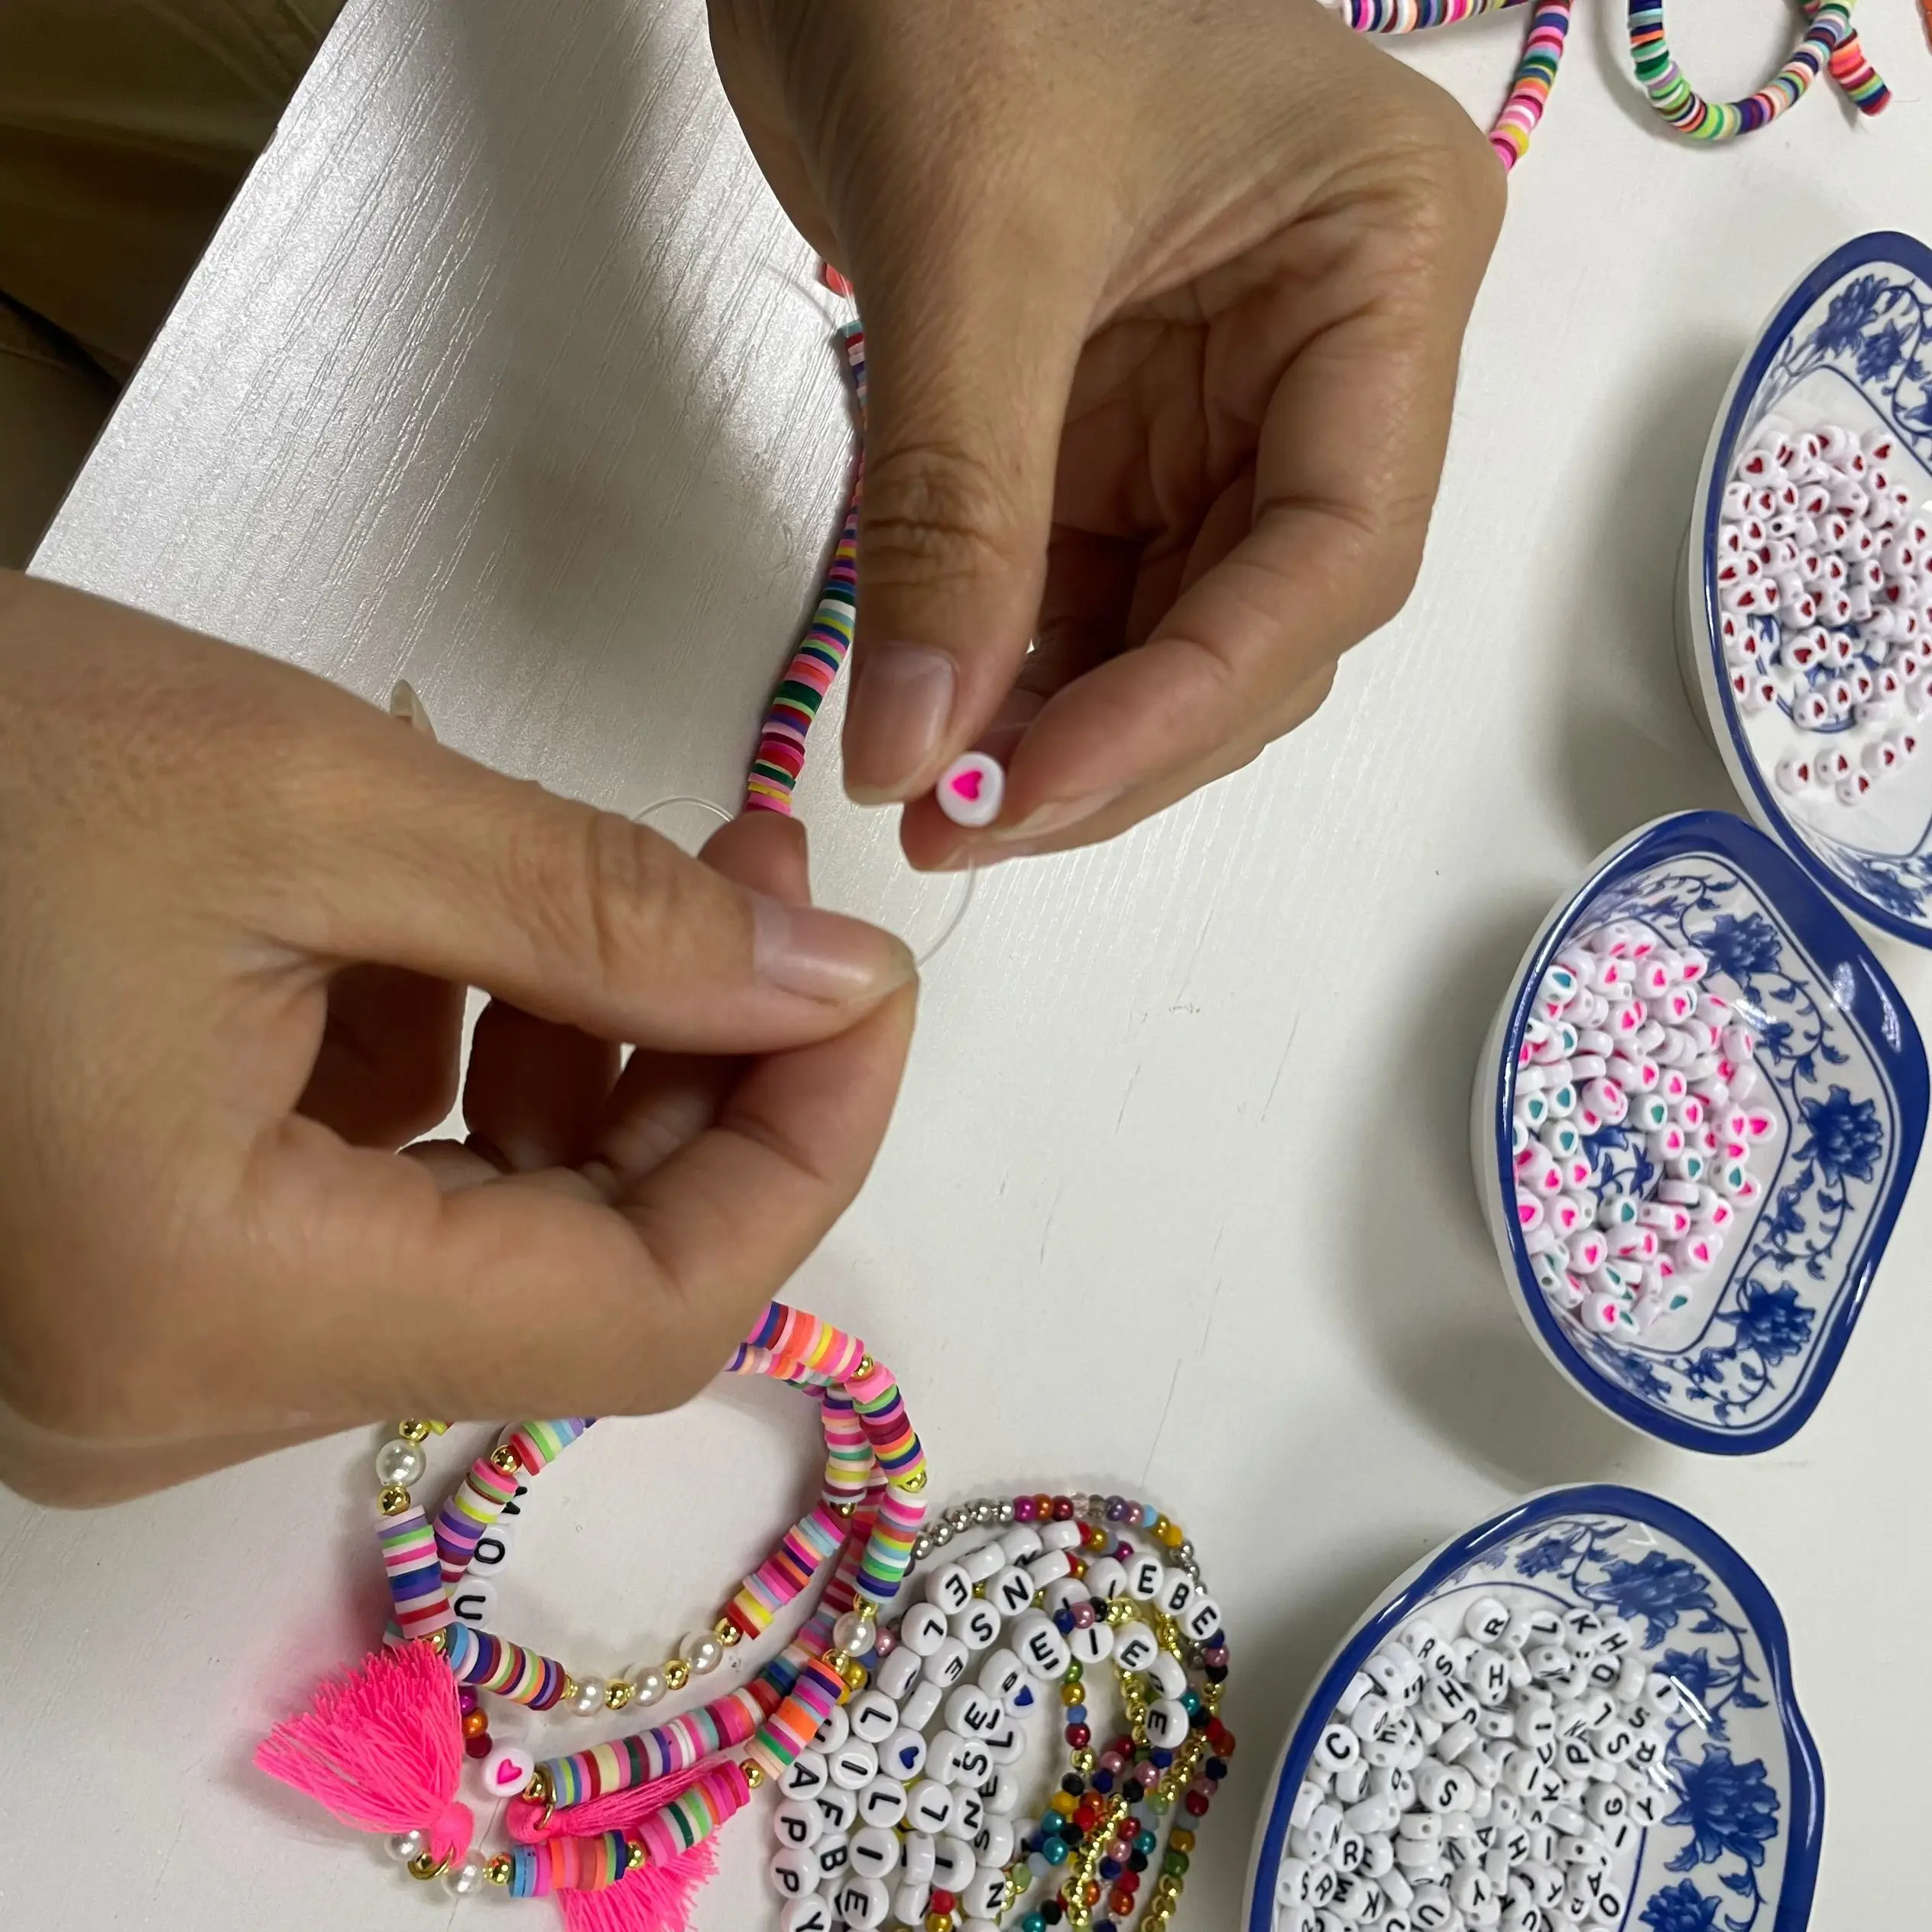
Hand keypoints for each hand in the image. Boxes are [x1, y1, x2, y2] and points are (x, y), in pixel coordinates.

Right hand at [0, 572, 915, 1504]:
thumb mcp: (303, 792)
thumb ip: (606, 912)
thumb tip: (831, 983)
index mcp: (211, 1309)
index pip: (648, 1314)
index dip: (804, 1146)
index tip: (866, 980)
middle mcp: (176, 1391)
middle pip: (578, 1283)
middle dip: (704, 1077)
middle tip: (752, 877)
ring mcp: (151, 1350)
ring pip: (493, 1238)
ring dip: (592, 1059)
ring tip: (598, 872)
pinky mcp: (137, 1276)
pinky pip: (384, 1200)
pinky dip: (469, 1067)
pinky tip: (445, 926)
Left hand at [710, 0, 1501, 864]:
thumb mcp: (971, 239)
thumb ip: (955, 507)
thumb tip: (915, 746)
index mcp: (1378, 269)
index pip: (1332, 552)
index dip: (1188, 701)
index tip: (1036, 788)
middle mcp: (1320, 351)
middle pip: (1257, 618)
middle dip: (1121, 736)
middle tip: (973, 819)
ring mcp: (1209, 393)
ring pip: (1167, 624)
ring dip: (1060, 724)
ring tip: (940, 793)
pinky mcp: (1099, 417)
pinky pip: (1076, 583)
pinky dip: (1007, 664)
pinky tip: (934, 717)